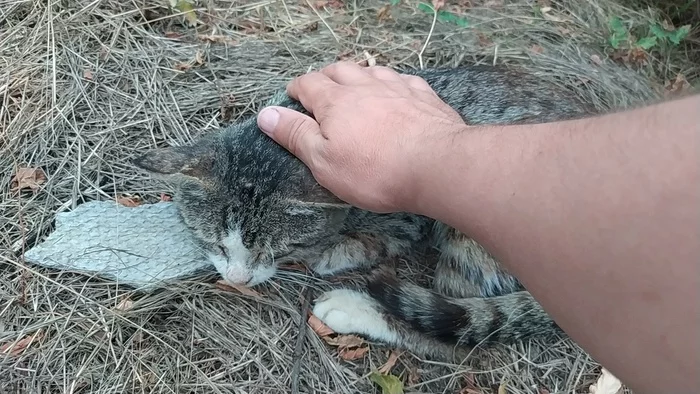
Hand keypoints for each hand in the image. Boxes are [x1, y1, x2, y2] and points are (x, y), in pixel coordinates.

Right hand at [256, 61, 466, 212]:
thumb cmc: (375, 170)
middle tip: (321, 88)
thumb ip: (295, 135)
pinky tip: (397, 92)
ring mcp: (398, 88)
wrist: (436, 166)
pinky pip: (404, 80)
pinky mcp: (425, 97)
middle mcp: (366, 86)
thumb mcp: (323, 161)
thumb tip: (266, 114)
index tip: (292, 96)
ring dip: (360, 76)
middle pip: (340, 70)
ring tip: (356, 87)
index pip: (308, 84)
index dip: (297, 89)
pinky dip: (393, 83)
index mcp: (335, 101)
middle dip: (326, 77)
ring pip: (373, 70)